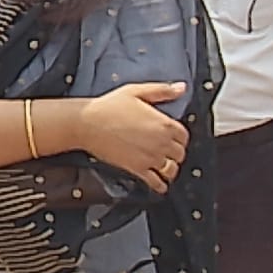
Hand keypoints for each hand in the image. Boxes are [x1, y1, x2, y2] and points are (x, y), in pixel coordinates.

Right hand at [72, 82, 189, 193]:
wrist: (87, 123)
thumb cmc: (109, 106)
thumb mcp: (137, 91)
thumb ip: (162, 90)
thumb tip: (182, 88)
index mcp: (165, 123)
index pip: (184, 136)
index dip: (179, 137)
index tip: (173, 138)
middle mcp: (161, 143)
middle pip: (180, 154)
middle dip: (175, 154)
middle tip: (168, 153)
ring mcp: (150, 158)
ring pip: (171, 169)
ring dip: (170, 169)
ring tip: (165, 168)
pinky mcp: (137, 168)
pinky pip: (156, 182)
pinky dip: (160, 185)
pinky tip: (160, 184)